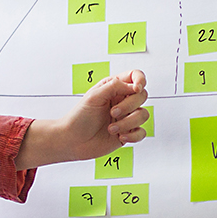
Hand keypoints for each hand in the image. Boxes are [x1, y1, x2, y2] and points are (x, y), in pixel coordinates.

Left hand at [15, 70, 149, 169]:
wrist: (73, 141)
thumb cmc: (79, 118)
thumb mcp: (94, 96)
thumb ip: (114, 86)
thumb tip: (133, 85)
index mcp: (114, 88)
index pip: (135, 77)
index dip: (140, 80)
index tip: (136, 88)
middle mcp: (122, 101)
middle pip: (142, 96)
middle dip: (129, 105)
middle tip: (112, 112)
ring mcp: (126, 117)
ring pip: (143, 115)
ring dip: (128, 123)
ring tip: (112, 128)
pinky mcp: (128, 132)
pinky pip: (142, 132)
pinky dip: (132, 136)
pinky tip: (119, 136)